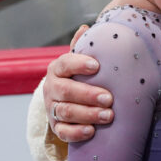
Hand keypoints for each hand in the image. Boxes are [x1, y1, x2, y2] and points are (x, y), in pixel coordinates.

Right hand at [45, 24, 113, 142]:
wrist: (67, 99)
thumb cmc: (81, 76)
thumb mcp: (82, 60)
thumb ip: (84, 46)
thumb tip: (86, 27)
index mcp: (57, 69)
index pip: (64, 64)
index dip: (78, 64)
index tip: (96, 66)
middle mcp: (51, 88)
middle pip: (65, 91)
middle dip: (88, 95)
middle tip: (109, 98)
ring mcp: (52, 108)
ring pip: (65, 111)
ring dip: (87, 114)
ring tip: (108, 115)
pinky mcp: (56, 127)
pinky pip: (63, 132)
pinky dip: (76, 132)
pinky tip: (91, 131)